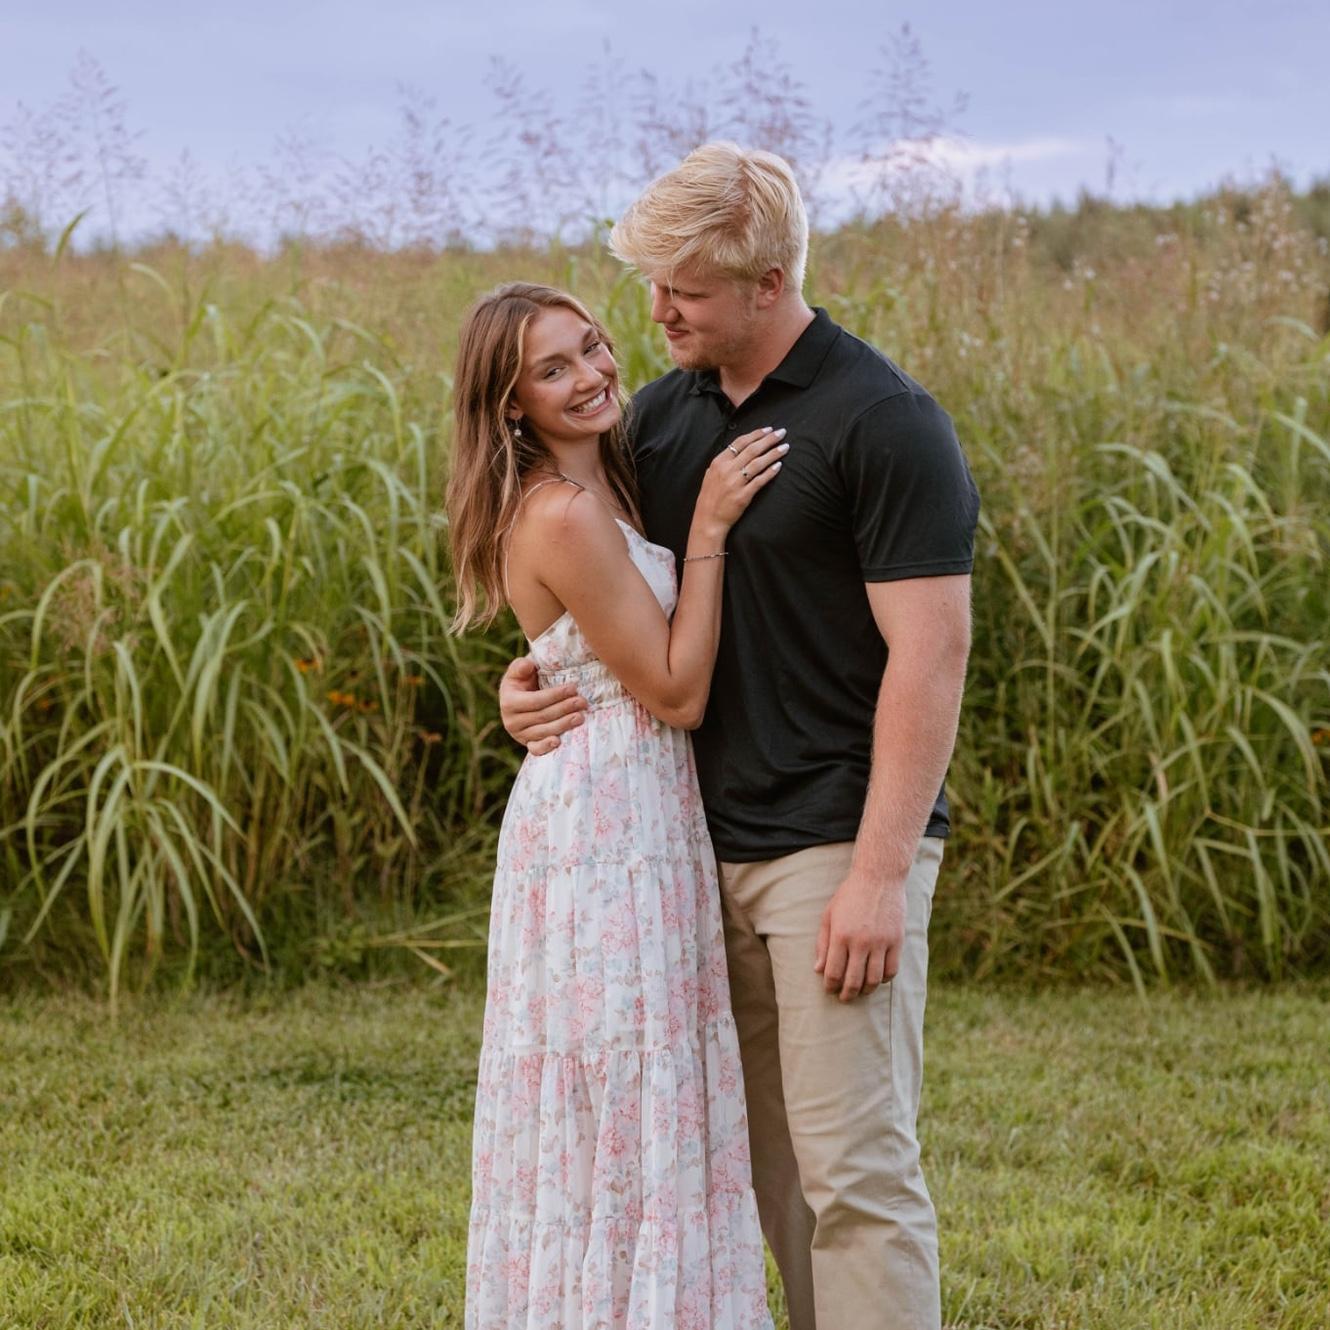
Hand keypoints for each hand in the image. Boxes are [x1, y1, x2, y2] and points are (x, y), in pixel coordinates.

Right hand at [498, 656, 586, 754]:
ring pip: (543, 731)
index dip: (555, 695)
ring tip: (580, 716)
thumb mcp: (519, 671)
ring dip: (563, 725)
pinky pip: (535, 749)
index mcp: (508, 702)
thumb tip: (528, 665)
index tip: (573, 688)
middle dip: (564, 708)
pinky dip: (546, 747)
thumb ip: (521, 666)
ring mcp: (519, 735)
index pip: (536, 700)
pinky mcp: (527, 744)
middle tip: (582, 702)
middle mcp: (511, 721)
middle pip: (542, 716)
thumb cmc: (524, 680)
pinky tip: (558, 742)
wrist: (521, 698)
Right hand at [692, 426, 787, 535]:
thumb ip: (723, 463)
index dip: (756, 434)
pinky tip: (779, 465)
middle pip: (752, 449)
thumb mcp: (711, 475)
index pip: (740, 442)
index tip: (768, 429)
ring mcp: (735, 483)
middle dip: (769, 439)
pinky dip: (770, 472)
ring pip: (758, 463)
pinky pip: (760, 481)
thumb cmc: (710, 498)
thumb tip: (735, 451)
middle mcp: (727, 470)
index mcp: (719, 462)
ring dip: (774, 453)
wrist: (708, 520)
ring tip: (785, 447)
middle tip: (782, 432)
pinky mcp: (743, 496)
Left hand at [814, 870, 905, 1001]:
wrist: (878, 878)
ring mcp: (881, 942)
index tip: (830, 990)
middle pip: (853, 981)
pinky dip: (884, 979)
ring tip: (860, 991)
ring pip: (874, 979)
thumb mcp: (829, 915)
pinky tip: (877, 978)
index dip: (830, 986)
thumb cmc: (849, 895)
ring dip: (866, 990)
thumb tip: (818, 970)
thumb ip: (822, 943)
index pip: (834, 972)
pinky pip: (891, 970)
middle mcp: (861, 942)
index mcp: (841, 935)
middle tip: (844, 998)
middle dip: (847, 994)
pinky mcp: (896, 941)